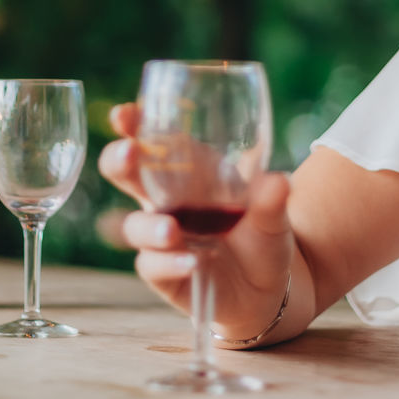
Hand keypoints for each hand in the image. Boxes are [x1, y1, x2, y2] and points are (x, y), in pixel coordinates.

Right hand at [98, 103, 293, 341]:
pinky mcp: (163, 271)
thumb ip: (272, 197)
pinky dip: (169, 263)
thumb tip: (278, 182)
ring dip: (150, 226)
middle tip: (128, 153)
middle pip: (127, 174)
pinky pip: (153, 266)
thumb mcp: (273, 211)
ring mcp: (161, 236)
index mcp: (190, 171)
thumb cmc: (263, 232)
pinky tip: (192, 263)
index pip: (155, 140)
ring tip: (173, 231)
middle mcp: (168, 200)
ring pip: (136, 225)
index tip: (125, 114)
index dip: (134, 124)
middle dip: (119, 161)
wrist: (268, 285)